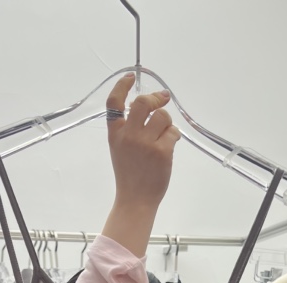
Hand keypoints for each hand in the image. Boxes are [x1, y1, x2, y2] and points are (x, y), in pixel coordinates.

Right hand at [102, 74, 180, 256]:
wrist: (136, 200)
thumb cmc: (129, 175)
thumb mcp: (120, 149)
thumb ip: (128, 129)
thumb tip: (148, 108)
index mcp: (115, 134)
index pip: (114, 102)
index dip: (122, 86)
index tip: (132, 78)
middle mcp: (129, 135)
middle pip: (143, 102)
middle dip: (155, 98)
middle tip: (163, 98)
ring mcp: (145, 143)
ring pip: (162, 116)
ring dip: (167, 123)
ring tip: (164, 136)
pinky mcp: (161, 151)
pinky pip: (173, 132)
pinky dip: (173, 137)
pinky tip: (168, 147)